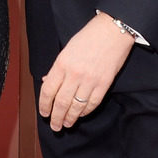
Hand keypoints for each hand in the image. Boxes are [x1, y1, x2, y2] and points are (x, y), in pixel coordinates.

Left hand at [38, 14, 134, 131]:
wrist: (113, 30)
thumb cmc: (89, 37)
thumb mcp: (67, 49)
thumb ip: (57, 68)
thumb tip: (47, 82)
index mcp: (62, 64)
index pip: (48, 91)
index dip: (44, 105)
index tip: (44, 113)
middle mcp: (74, 74)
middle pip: (61, 103)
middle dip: (56, 118)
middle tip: (55, 126)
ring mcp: (90, 80)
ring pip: (76, 106)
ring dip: (70, 118)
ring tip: (67, 124)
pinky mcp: (104, 84)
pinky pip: (92, 103)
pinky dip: (85, 111)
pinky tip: (81, 114)